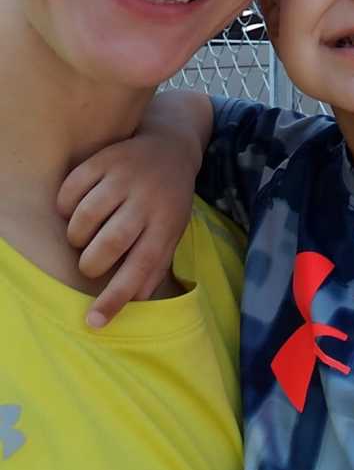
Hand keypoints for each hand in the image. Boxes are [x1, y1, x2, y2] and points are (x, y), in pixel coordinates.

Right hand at [58, 132, 198, 328]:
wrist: (170, 147)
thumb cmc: (168, 201)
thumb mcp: (172, 232)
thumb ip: (154, 266)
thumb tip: (131, 303)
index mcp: (167, 222)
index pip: (142, 266)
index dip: (116, 298)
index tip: (94, 322)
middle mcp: (147, 199)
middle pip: (109, 243)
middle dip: (91, 263)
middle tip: (91, 263)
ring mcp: (126, 176)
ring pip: (86, 216)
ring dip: (76, 236)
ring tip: (83, 238)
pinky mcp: (105, 158)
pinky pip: (72, 188)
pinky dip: (65, 206)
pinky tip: (74, 210)